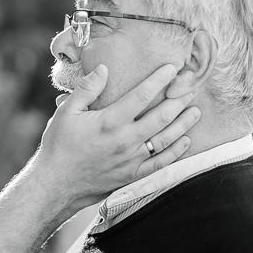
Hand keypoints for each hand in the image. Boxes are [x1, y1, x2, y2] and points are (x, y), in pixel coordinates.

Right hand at [35, 63, 199, 212]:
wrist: (57, 183)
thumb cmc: (59, 146)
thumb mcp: (66, 112)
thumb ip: (87, 89)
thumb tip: (104, 69)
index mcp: (109, 121)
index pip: (141, 95)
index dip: (159, 80)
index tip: (172, 69)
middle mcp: (125, 140)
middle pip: (161, 117)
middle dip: (178, 100)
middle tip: (190, 88)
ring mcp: (131, 160)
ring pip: (166, 139)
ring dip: (183, 124)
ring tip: (195, 111)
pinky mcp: (132, 175)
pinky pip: (160, 163)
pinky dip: (176, 152)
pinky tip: (185, 140)